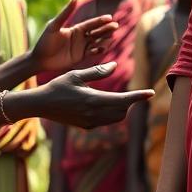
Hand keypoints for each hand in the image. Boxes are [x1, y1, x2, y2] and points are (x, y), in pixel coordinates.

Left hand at [33, 0, 119, 71]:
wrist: (40, 60)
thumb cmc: (45, 41)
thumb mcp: (54, 25)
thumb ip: (66, 13)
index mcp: (76, 29)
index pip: (91, 23)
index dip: (100, 20)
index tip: (110, 17)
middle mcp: (81, 37)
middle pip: (97, 32)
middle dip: (106, 29)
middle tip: (116, 26)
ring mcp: (82, 47)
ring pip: (98, 42)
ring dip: (105, 39)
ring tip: (112, 37)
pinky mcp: (81, 57)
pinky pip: (93, 53)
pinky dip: (98, 50)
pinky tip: (102, 48)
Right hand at [37, 63, 152, 127]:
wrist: (40, 105)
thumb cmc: (57, 86)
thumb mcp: (77, 74)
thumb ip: (97, 71)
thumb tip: (115, 65)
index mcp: (93, 100)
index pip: (123, 100)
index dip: (139, 97)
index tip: (151, 93)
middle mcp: (93, 114)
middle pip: (122, 111)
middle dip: (130, 103)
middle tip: (134, 93)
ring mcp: (89, 122)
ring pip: (116, 118)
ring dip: (122, 109)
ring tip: (122, 99)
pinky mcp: (85, 126)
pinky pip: (105, 122)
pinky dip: (111, 114)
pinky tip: (107, 105)